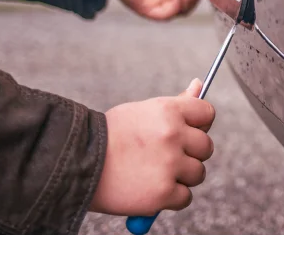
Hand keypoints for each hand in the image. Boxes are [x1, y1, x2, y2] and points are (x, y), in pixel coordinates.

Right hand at [89, 79, 214, 215]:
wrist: (77, 162)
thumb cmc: (110, 135)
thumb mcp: (142, 111)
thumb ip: (175, 104)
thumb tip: (199, 85)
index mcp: (168, 111)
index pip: (207, 113)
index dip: (199, 124)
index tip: (187, 132)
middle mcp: (173, 135)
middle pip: (206, 147)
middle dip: (190, 153)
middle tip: (165, 156)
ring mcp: (170, 165)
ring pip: (198, 173)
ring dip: (181, 177)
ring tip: (153, 172)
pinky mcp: (163, 193)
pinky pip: (185, 197)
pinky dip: (170, 198)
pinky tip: (149, 188)